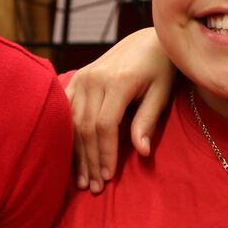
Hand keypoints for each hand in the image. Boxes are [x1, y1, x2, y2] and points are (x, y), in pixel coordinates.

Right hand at [67, 28, 173, 193]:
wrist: (147, 40)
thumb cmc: (160, 68)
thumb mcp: (161, 92)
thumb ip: (147, 120)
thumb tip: (141, 152)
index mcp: (118, 81)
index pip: (104, 125)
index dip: (104, 153)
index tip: (107, 177)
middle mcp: (95, 78)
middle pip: (85, 127)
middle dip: (89, 160)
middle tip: (93, 188)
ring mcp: (82, 77)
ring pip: (72, 122)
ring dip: (76, 153)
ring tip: (81, 180)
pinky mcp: (77, 78)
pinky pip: (66, 111)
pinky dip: (67, 135)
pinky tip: (70, 156)